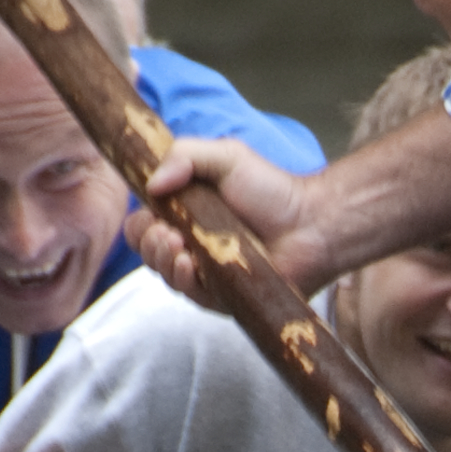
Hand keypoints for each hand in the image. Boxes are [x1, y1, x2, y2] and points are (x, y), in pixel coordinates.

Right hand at [125, 137, 321, 302]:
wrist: (310, 223)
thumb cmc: (271, 189)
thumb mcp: (225, 157)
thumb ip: (184, 155)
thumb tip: (151, 184)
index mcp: (184, 213)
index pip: (142, 226)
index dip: (140, 224)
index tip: (154, 215)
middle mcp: (189, 244)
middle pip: (148, 252)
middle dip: (150, 243)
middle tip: (169, 234)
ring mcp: (204, 272)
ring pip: (165, 275)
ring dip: (163, 261)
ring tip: (179, 247)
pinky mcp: (221, 296)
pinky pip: (191, 295)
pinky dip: (184, 280)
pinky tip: (190, 266)